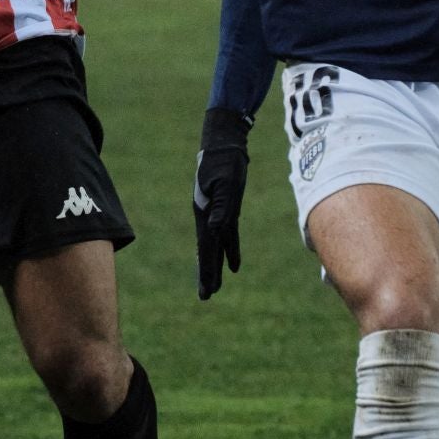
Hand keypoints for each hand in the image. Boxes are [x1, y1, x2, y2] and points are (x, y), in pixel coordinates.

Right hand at [194, 107, 251, 299]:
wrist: (224, 141)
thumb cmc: (225, 160)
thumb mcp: (226, 183)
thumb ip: (221, 207)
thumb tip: (216, 230)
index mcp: (205, 212)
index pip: (206, 248)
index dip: (207, 269)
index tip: (206, 290)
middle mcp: (208, 216)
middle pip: (208, 250)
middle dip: (207, 274)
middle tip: (206, 297)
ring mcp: (216, 212)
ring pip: (216, 246)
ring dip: (216, 265)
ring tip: (215, 286)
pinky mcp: (227, 207)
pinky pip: (228, 234)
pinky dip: (230, 250)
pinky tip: (234, 265)